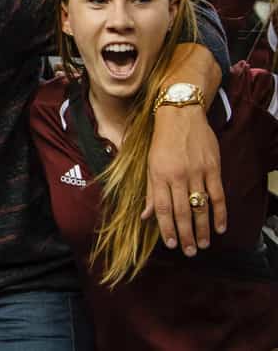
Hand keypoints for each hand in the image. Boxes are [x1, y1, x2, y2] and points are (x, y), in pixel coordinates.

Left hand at [144, 104, 225, 255]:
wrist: (180, 114)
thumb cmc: (162, 140)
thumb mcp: (150, 164)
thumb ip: (150, 191)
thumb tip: (145, 216)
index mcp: (159, 175)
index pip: (162, 208)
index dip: (166, 228)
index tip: (171, 243)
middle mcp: (177, 175)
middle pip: (182, 211)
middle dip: (185, 234)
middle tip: (188, 251)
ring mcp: (197, 172)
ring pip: (200, 207)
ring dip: (202, 229)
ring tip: (202, 245)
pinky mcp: (213, 168)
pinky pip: (218, 195)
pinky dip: (220, 213)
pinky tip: (219, 228)